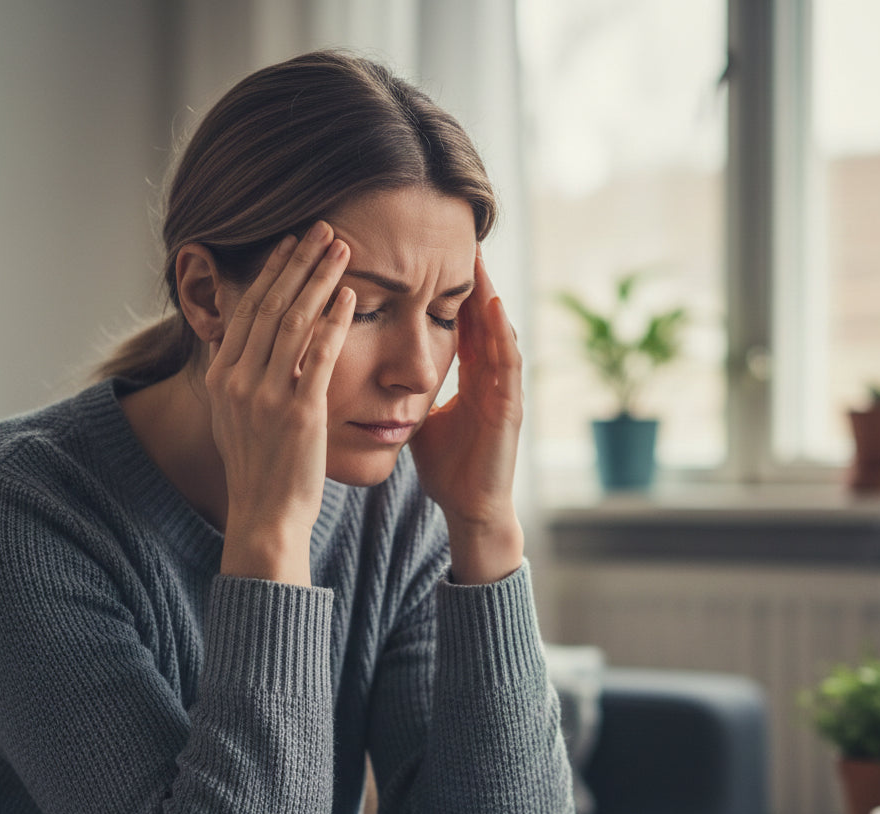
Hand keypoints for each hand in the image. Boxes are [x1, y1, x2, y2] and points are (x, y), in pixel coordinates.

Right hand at [206, 223, 355, 585]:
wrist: (266, 515)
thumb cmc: (259, 468)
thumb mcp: (234, 417)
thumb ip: (239, 377)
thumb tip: (244, 343)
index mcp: (221, 377)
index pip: (246, 309)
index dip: (271, 272)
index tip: (291, 244)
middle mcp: (238, 380)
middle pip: (270, 305)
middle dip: (298, 262)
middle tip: (322, 229)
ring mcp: (266, 395)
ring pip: (294, 321)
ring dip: (320, 279)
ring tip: (341, 249)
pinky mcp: (300, 412)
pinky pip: (320, 355)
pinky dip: (335, 321)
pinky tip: (350, 297)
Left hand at [410, 251, 524, 583]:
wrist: (469, 509)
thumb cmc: (446, 467)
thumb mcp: (419, 419)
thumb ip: (405, 393)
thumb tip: (369, 373)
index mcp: (470, 379)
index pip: (461, 324)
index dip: (450, 291)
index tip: (434, 256)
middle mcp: (490, 378)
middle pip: (482, 318)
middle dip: (473, 281)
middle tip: (461, 238)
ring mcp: (503, 390)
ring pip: (498, 331)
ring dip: (490, 295)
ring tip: (479, 258)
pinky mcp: (510, 407)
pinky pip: (508, 362)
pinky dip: (502, 331)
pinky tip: (494, 304)